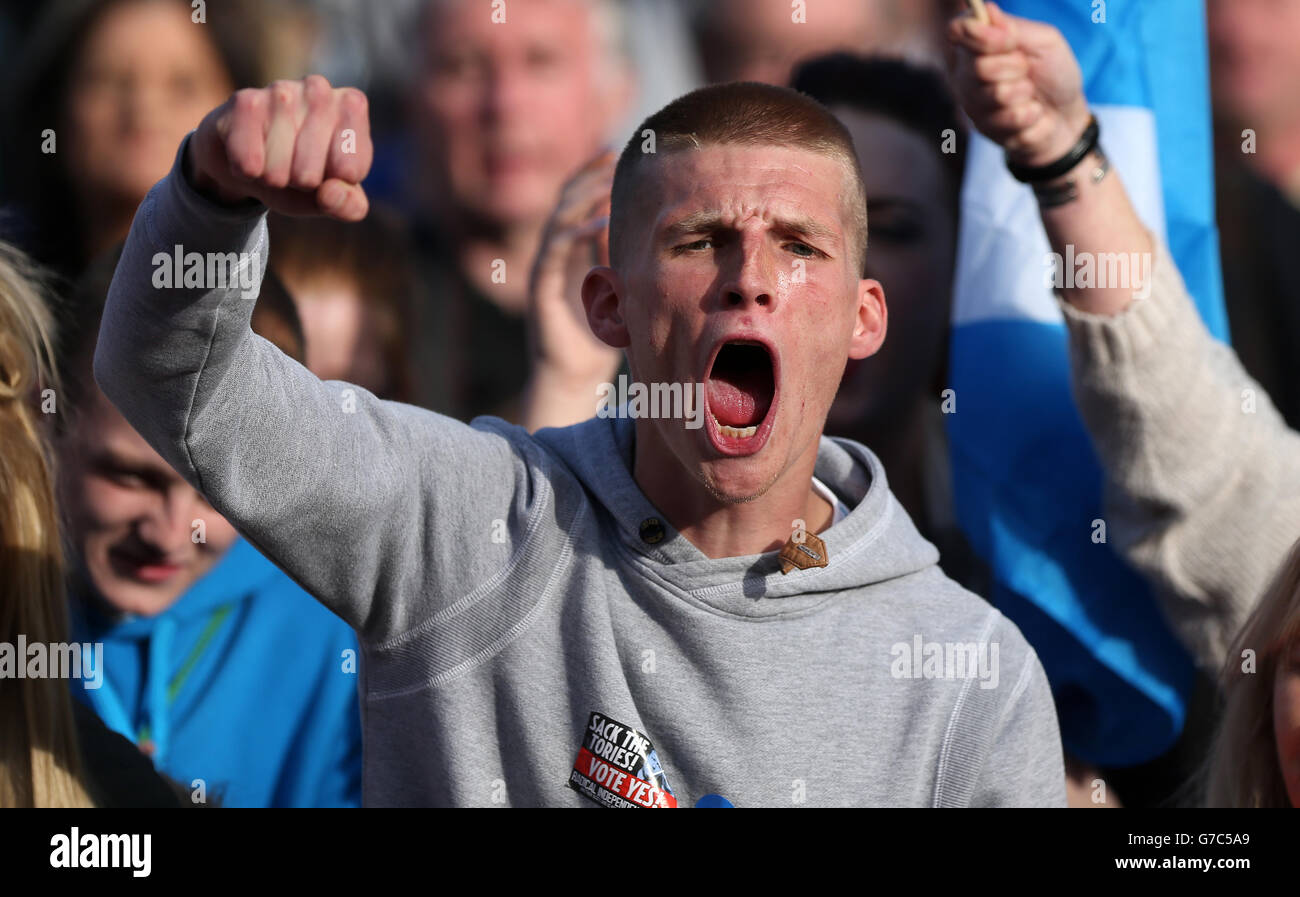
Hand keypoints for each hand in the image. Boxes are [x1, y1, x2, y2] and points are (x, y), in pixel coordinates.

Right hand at [186, 75, 372, 220]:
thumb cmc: (301, 173)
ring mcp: (281, 90)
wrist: (250, 160)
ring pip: (278, 170)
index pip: (351, 169)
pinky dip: (248, 173)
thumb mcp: (332, 196)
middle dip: (300, 183)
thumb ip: (348, 205)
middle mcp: (319, 89)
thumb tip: (331, 193)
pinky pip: (249, 164)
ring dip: (273, 178)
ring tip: (274, 159)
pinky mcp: (245, 101)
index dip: (336, 183)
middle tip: (296, 166)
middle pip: (310, 174)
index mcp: (352, 106)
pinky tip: (250, 155)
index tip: (331, 171)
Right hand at [526, 150, 621, 387]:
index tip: (616, 155)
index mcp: (569, 253)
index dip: (593, 177)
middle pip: (566, 202)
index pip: (578, 204)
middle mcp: (552, 255)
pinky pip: (555, 252)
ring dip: (583, 198)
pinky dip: (577, 234)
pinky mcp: (540, 288)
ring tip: (608, 182)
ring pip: (559, 221)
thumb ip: (619, 261)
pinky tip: (600, 223)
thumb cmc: (597, 341)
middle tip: (612, 155)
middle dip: (588, 176)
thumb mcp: (618, 293)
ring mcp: (544, 269)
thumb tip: (639, 231)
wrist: (572, 379)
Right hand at [947, 1, 1090, 167]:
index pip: (958, 30)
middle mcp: (967, 74)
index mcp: (978, 46)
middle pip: (980, 67)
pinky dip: (1032, 115)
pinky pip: (1011, 119)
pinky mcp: (985, 130)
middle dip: (1016, 68)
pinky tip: (1030, 115)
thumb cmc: (1054, 73)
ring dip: (1026, 94)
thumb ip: (1014, 27)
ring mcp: (973, 104)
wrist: (1065, 115)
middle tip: (1026, 71)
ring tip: (1030, 96)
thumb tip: (985, 10)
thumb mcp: (1044, 41)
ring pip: (998, 95)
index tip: (1010, 40)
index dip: (982, 36)